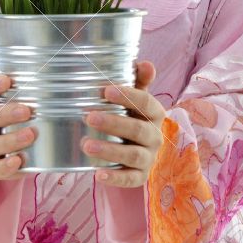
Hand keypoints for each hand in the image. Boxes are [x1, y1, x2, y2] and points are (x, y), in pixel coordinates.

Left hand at [81, 60, 164, 187]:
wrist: (139, 147)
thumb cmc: (132, 115)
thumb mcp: (136, 97)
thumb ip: (138, 80)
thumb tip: (145, 63)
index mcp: (155, 113)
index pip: (146, 103)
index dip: (128, 96)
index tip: (105, 91)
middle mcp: (155, 136)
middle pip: (138, 130)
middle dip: (114, 123)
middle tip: (89, 117)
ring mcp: (149, 158)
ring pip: (133, 155)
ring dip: (110, 151)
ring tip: (86, 145)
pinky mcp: (140, 176)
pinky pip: (130, 179)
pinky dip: (115, 178)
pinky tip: (97, 174)